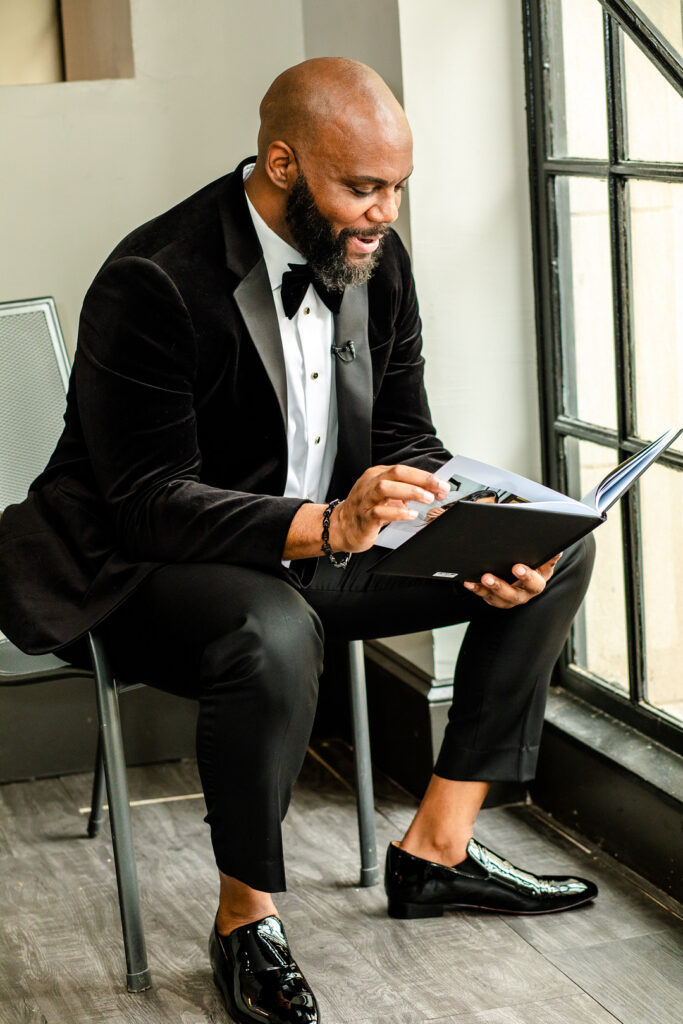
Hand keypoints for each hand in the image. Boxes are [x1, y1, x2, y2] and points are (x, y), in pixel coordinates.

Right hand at [331, 465, 449, 552]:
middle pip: (397, 473)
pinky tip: (410, 514)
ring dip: (410, 492)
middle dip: (422, 479)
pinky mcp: (364, 517)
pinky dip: (398, 512)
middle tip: (439, 489)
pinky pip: (380, 511)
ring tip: (427, 499)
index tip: (442, 485)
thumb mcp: (386, 496)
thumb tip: (431, 490)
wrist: (340, 528)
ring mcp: (366, 499)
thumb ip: (405, 491)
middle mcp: (370, 483)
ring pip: (386, 487)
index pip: (404, 470)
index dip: (426, 476)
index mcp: (377, 475)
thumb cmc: (365, 511)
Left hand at [462, 553, 562, 608]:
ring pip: (498, 598)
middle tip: (489, 577)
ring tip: (479, 578)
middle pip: (514, 594)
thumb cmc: (537, 561)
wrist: (528, 572)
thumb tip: (558, 550)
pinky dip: (476, 589)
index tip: (517, 568)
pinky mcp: (497, 599)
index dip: (527, 576)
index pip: (535, 582)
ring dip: (487, 588)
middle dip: (501, 586)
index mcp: (539, 580)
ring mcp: (510, 598)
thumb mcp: (545, 559)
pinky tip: (468, 581)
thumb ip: (549, 556)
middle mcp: (525, 593)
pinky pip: (485, 596)